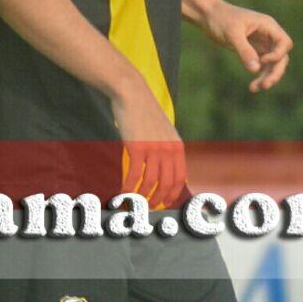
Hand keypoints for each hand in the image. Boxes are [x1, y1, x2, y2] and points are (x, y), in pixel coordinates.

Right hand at [112, 85, 185, 209]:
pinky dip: (129, 186)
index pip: (180, 178)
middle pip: (167, 183)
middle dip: (159, 199)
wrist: (131, 94)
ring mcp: (154, 149)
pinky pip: (134, 174)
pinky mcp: (137, 147)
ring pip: (150, 182)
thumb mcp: (162, 130)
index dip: (172, 194)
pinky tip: (123, 191)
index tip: (165, 203)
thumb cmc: (143, 112)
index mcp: (177, 146)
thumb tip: (162, 166)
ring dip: (143, 196)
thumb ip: (165, 148)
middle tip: (149, 207)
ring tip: (135, 202)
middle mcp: (169, 149)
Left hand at [200, 1, 292, 92]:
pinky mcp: (253, 51)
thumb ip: (244, 50)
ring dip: (267, 77)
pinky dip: (259, 76)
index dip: (277, 55)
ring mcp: (262, 44)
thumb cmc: (221, 19)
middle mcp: (268, 35)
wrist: (208, 16)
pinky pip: (262, 66)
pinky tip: (253, 87)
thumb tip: (256, 70)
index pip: (284, 43)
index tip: (262, 61)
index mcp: (268, 26)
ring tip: (255, 89)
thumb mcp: (232, 34)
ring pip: (273, 64)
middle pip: (281, 57)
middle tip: (265, 86)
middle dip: (275, 72)